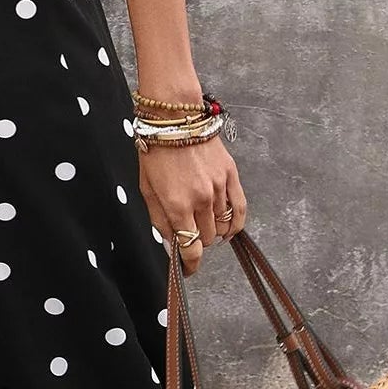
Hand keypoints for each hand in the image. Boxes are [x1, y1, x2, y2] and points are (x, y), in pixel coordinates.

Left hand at [136, 134, 246, 275]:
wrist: (175, 119)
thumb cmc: (156, 152)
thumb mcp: (147, 189)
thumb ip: (159, 221)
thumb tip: (171, 245)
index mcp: (177, 204)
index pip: (191, 247)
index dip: (190, 264)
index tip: (188, 269)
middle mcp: (201, 199)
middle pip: (208, 239)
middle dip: (198, 243)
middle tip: (190, 236)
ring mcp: (219, 187)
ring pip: (223, 226)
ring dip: (214, 232)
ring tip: (204, 227)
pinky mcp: (231, 176)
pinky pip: (240, 209)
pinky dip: (236, 224)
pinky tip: (228, 229)